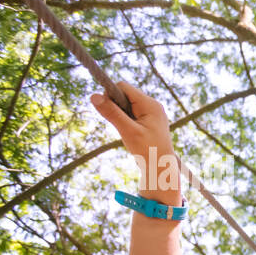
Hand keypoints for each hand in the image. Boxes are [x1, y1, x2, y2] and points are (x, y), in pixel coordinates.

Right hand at [90, 81, 179, 196]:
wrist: (162, 167)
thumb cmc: (148, 151)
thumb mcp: (128, 131)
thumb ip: (112, 113)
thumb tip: (93, 96)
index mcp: (150, 104)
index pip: (123, 87)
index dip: (111, 95)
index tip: (109, 112)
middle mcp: (153, 105)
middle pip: (124, 94)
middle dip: (116, 107)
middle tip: (122, 126)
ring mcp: (152, 112)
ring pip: (126, 104)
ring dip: (121, 115)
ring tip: (129, 131)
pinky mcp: (149, 119)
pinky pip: (131, 113)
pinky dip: (126, 121)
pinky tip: (132, 133)